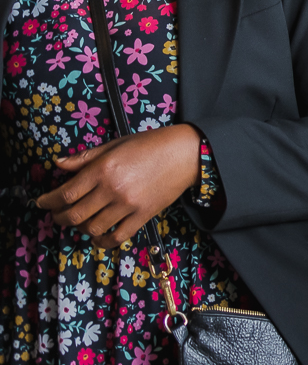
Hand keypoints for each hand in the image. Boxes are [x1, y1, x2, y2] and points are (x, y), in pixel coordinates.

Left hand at [37, 124, 202, 249]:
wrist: (187, 153)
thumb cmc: (151, 144)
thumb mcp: (115, 144)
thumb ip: (85, 157)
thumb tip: (58, 164)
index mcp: (104, 168)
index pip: (66, 193)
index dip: (48, 201)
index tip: (42, 203)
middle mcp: (113, 189)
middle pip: (74, 214)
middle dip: (59, 217)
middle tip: (57, 214)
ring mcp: (128, 205)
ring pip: (92, 228)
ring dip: (80, 228)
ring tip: (79, 222)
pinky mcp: (142, 216)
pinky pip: (116, 236)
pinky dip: (102, 240)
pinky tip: (98, 235)